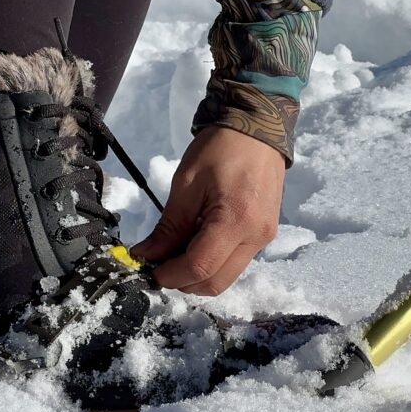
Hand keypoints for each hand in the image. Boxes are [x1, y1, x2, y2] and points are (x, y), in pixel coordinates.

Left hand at [131, 127, 283, 295]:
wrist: (258, 128)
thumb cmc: (219, 149)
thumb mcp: (186, 184)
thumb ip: (169, 226)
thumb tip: (146, 256)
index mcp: (237, 221)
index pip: (200, 267)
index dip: (170, 275)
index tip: (148, 270)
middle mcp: (256, 238)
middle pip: (215, 283)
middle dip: (182, 281)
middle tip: (158, 263)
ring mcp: (264, 239)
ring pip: (225, 277)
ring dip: (196, 273)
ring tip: (174, 251)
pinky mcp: (264, 235)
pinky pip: (234, 262)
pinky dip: (211, 262)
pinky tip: (194, 242)